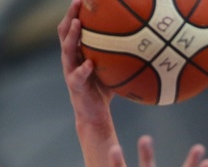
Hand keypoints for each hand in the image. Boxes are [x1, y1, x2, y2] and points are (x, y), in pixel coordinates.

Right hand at [58, 0, 113, 123]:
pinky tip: (89, 64)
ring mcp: (70, 71)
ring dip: (72, 36)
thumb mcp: (112, 70)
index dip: (76, 11)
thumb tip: (142, 44)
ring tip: (78, 24)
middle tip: (78, 1)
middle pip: (65, 32)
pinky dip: (83, 69)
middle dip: (70, 15)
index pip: (74, 27)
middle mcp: (71, 59)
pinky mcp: (75, 86)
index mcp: (78, 53)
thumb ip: (119, 56)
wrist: (95, 115)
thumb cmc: (104, 91)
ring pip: (66, 50)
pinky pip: (77, 76)